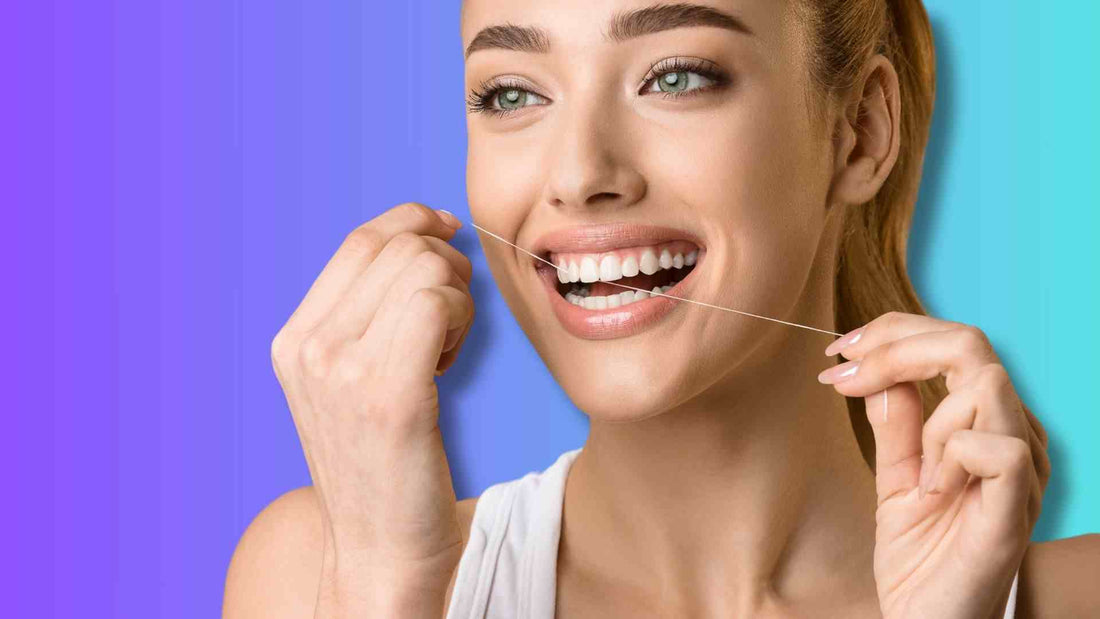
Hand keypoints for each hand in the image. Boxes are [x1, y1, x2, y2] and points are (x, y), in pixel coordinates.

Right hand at [270, 203, 474, 614]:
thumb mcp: (351, 384)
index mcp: (294, 341)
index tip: (448, 229)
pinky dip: (462, 320)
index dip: (411, 220)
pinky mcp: (387, 394)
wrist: (381, 552)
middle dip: (446, 265)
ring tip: (448, 350)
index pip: (359, 241)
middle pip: (397, 246)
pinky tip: (452, 362)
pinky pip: (437, 305)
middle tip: (455, 316)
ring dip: (457, 298)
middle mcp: (308, 349)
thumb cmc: (384, 466)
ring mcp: (341, 370)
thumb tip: (422, 241)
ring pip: (423, 268)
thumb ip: (367, 318)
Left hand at [818, 311, 1050, 618]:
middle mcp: (1015, 435)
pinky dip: (952, 455)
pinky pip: (996, 445)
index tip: (838, 352)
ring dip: (930, 420)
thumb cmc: (922, 556)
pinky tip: (935, 490)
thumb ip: (896, 423)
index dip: (894, 332)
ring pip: (984, 384)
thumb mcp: (897, 477)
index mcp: (988, 422)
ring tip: (917, 471)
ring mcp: (1023, 468)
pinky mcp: (1016, 504)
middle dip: (895, 346)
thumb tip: (876, 367)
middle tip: (845, 371)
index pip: (956, 342)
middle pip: (971, 344)